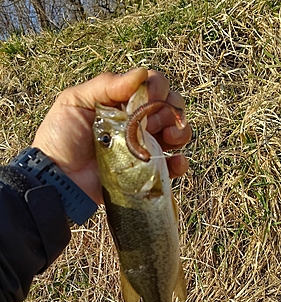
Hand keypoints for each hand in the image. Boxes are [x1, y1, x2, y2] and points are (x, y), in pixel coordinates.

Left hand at [32, 68, 191, 204]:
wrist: (58, 178)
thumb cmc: (61, 137)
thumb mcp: (74, 102)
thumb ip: (105, 84)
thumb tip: (140, 74)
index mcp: (122, 103)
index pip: (152, 86)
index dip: (158, 87)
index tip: (150, 97)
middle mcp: (137, 123)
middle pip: (169, 107)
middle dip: (173, 109)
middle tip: (160, 120)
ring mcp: (143, 148)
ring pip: (176, 134)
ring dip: (181, 132)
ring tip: (172, 138)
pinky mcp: (145, 173)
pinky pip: (172, 167)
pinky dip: (179, 163)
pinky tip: (174, 162)